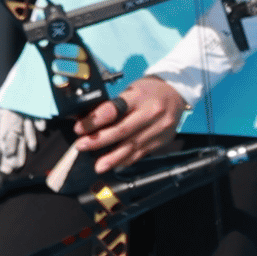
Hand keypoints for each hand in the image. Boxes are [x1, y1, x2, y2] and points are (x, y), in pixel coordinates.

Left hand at [71, 75, 188, 166]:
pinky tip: (116, 164)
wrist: (176, 92)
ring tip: (98, 166)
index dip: (94, 120)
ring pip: (132, 146)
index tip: (80, 128)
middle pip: (122, 130)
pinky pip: (142, 153)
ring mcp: (159, 128)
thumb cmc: (149, 90)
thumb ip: (112, 105)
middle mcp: (151, 112)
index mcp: (139, 95)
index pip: (114, 109)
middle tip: (82, 145)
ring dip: (112, 158)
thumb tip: (87, 120)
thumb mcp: (131, 90)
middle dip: (98, 140)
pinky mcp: (163, 140)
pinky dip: (127, 160)